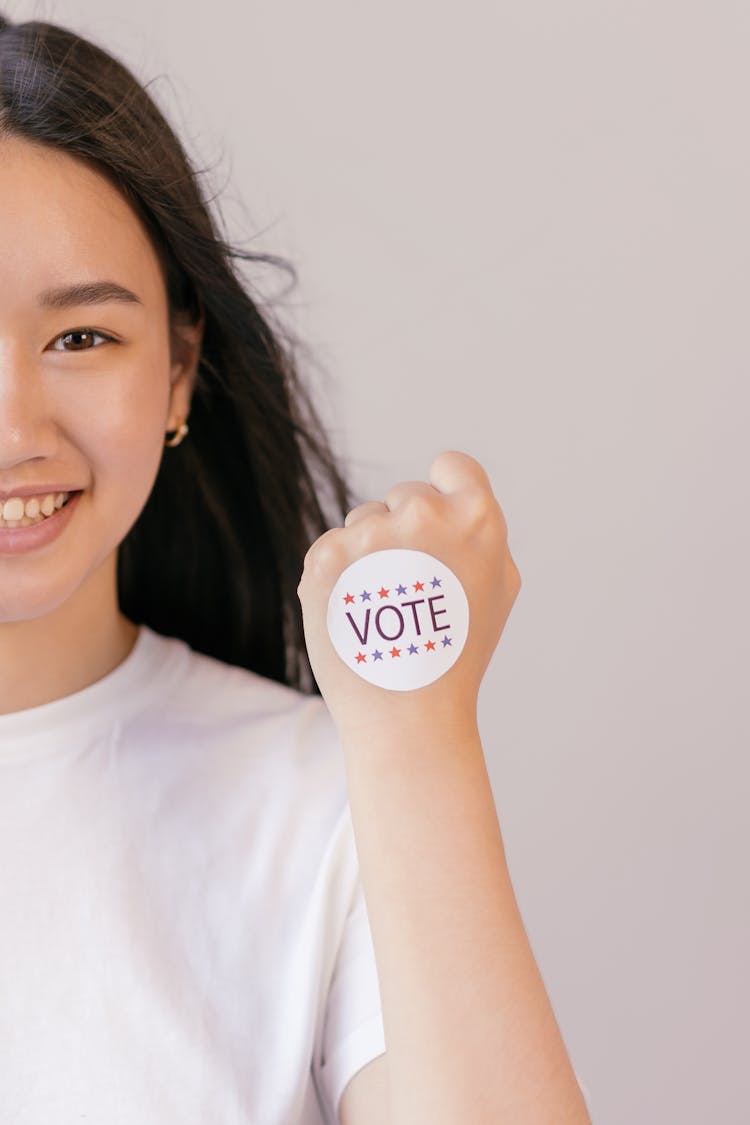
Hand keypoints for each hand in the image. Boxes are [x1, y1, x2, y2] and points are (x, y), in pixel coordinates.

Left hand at [296, 450, 521, 734]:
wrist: (407, 716)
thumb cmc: (457, 655)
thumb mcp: (498, 587)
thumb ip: (481, 534)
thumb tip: (455, 504)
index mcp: (476, 517)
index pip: (452, 466)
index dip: (444, 490)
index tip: (437, 524)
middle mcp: (424, 514)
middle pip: (404, 497)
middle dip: (405, 532)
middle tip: (412, 590)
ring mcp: (371, 533)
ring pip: (363, 522)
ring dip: (368, 554)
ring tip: (384, 609)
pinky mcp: (326, 556)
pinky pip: (331, 547)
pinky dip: (337, 577)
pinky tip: (354, 614)